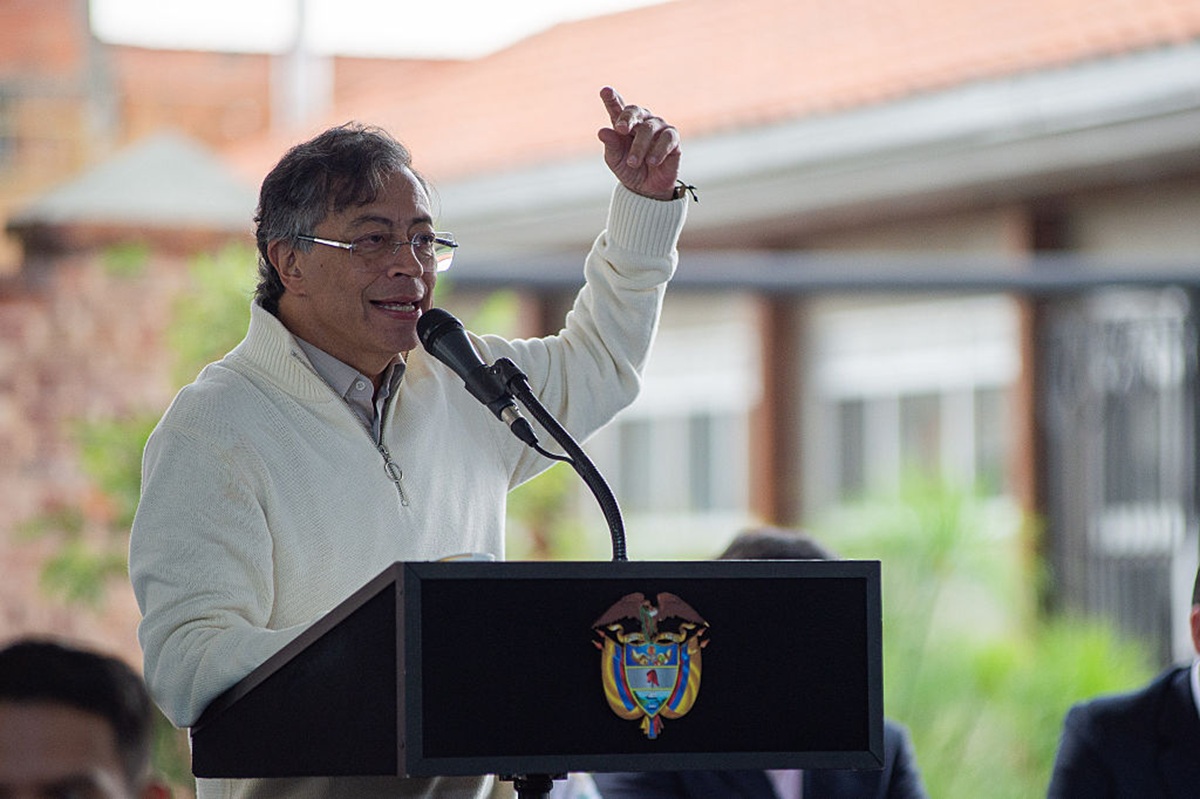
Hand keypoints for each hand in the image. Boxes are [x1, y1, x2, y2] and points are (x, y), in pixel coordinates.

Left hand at [597, 86, 681, 200]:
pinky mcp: (673, 139)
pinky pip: (667, 138)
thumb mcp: (615, 160)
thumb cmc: (629, 169)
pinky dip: (658, 150)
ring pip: (649, 128)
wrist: (646, 188)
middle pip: (634, 111)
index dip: (611, 98)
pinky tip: (651, 161)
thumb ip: (611, 145)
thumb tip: (602, 132)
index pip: (617, 107)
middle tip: (620, 129)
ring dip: (640, 146)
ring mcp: (658, 128)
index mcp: (624, 124)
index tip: (605, 91)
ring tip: (633, 162)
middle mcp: (642, 121)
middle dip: (627, 118)